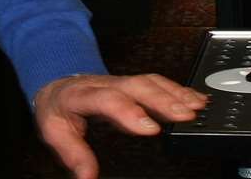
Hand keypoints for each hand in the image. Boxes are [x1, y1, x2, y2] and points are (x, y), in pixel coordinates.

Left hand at [32, 72, 207, 178]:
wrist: (57, 82)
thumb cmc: (58, 107)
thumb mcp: (54, 132)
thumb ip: (73, 154)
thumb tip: (86, 177)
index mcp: (82, 95)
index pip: (107, 99)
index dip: (129, 112)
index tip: (151, 128)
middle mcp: (105, 84)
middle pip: (135, 86)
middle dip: (162, 99)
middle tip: (185, 115)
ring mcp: (120, 81)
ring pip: (149, 82)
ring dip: (175, 93)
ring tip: (196, 107)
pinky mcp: (133, 83)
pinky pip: (157, 82)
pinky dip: (179, 90)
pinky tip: (196, 99)